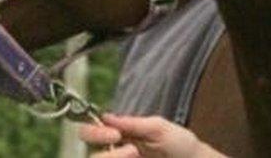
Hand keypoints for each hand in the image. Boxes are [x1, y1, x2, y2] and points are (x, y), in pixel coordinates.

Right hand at [80, 113, 224, 157]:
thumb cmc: (180, 143)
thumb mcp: (159, 128)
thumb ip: (133, 124)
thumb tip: (106, 116)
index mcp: (119, 135)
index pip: (90, 133)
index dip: (95, 133)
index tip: (115, 134)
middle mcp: (115, 153)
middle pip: (90, 156)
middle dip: (108, 155)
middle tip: (133, 150)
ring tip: (137, 155)